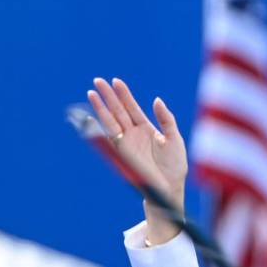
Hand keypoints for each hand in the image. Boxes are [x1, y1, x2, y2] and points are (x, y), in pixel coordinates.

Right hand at [87, 77, 186, 243]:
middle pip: (118, 110)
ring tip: (92, 92)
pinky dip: (100, 126)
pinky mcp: (122, 152)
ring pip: (110, 120)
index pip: (132, 108)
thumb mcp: (174, 138)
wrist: (169, 186)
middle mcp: (133, 134)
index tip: (116, 81)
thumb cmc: (174, 165)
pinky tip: (92, 115)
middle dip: (108, 96)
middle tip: (98, 80)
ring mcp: (126, 142)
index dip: (124, 94)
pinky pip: (109, 136)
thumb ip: (166, 119)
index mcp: (146, 129)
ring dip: (100, 107)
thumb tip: (156, 100)